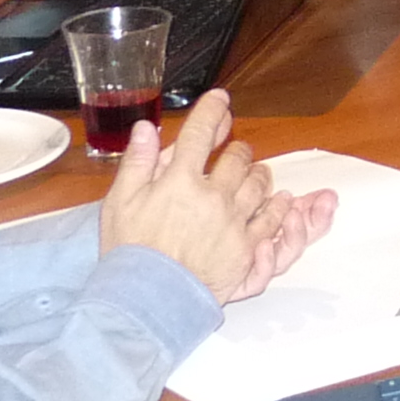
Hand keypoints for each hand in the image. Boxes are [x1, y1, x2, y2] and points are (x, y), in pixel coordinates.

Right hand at [97, 90, 332, 304]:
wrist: (147, 301)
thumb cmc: (129, 252)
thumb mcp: (120, 202)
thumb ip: (137, 162)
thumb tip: (144, 128)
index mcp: (179, 180)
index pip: (200, 133)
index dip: (212, 111)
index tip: (221, 99)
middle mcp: (212, 196)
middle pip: (237, 157)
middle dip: (237, 149)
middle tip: (234, 150)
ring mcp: (233, 222)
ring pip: (259, 185)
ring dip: (259, 174)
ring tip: (255, 173)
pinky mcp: (247, 249)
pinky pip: (272, 219)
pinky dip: (278, 206)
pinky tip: (279, 201)